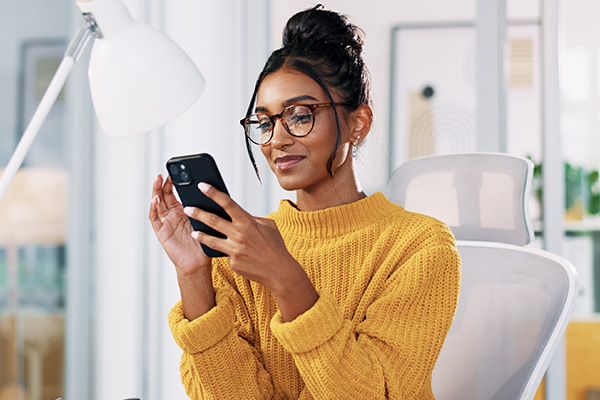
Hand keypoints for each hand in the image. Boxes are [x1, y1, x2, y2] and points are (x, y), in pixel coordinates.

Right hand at [148, 174, 210, 275]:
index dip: (173, 181)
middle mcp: (172, 214)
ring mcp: (165, 222)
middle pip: (164, 194)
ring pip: (157, 203)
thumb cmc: (203, 242)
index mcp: (182, 210)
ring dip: (156, 191)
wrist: (199, 261)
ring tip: (158, 180)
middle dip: (164, 183)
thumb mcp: (205, 220)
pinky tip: (156, 200)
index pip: (174, 192)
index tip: (175, 171)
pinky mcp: (161, 231)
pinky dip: (154, 208)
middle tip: (167, 173)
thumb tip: (212, 190)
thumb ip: (204, 207)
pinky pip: (155, 218)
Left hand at [185, 182, 318, 320]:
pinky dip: (227, 252)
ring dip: (200, 234)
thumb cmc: (275, 246)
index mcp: (248, 222)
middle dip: (198, 213)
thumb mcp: (267, 226)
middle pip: (213, 221)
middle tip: (186, 208)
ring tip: (193, 231)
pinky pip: (225, 254)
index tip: (202, 185)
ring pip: (211, 240)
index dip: (213, 193)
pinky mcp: (233, 262)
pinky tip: (233, 253)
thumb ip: (251, 219)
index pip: (227, 203)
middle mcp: (239, 235)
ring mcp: (234, 250)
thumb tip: (238, 215)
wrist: (279, 271)